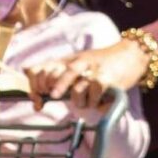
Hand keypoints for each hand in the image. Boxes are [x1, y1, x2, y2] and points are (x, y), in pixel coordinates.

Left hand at [26, 39, 149, 110]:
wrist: (130, 55)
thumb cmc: (101, 65)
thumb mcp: (76, 65)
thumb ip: (56, 74)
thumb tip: (26, 71)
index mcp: (67, 60)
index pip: (41, 69)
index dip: (34, 86)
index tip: (37, 101)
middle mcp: (77, 62)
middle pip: (55, 74)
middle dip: (53, 89)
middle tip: (55, 96)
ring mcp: (92, 69)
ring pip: (75, 88)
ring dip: (78, 101)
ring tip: (85, 101)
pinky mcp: (106, 77)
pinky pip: (94, 94)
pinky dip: (94, 102)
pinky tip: (98, 101)